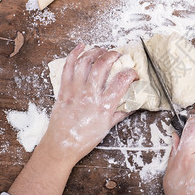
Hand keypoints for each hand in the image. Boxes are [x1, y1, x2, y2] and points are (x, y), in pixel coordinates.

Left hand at [39, 44, 137, 166]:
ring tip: (102, 50)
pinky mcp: (63, 90)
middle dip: (113, 55)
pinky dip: (74, 54)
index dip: (131, 73)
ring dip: (95, 52)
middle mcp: (90, 95)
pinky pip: (68, 67)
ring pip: (85, 62)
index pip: (122, 81)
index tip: (133, 74)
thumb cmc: (85, 139)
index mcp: (104, 106)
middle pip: (102, 65)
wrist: (61, 146)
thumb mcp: (108, 127)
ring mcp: (75, 91)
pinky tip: (81, 47)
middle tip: (118, 55)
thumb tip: (133, 104)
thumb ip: (121, 113)